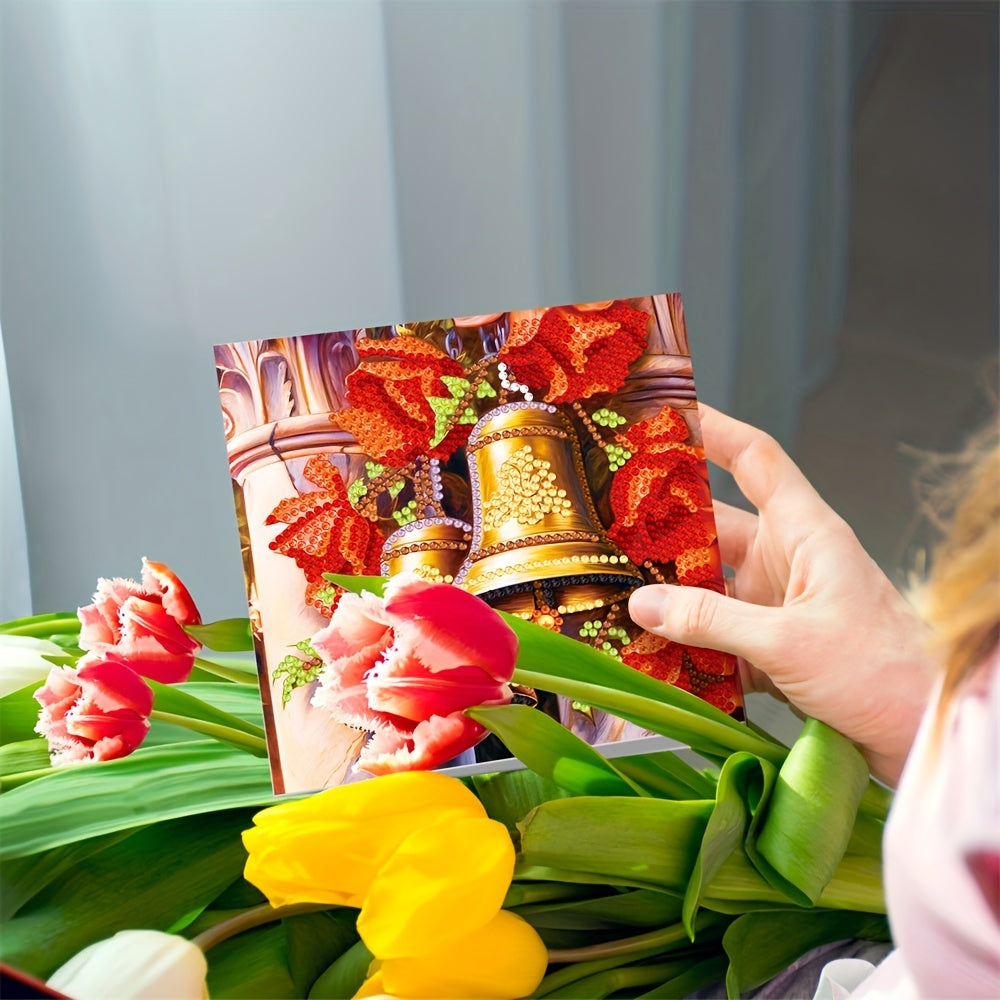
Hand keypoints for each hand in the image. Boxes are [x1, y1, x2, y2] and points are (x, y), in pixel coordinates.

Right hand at [628, 404, 937, 785]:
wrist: (923, 732)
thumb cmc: (883, 671)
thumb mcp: (788, 641)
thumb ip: (711, 620)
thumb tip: (643, 603)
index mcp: (805, 532)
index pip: (757, 460)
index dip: (715, 430)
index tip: (667, 416)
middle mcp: (789, 559)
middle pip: (715, 527)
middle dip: (663, 529)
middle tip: (608, 525)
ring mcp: (779, 602)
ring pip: (710, 584)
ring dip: (670, 595)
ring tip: (617, 595)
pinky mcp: (774, 645)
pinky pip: (718, 633)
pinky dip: (687, 643)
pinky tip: (653, 655)